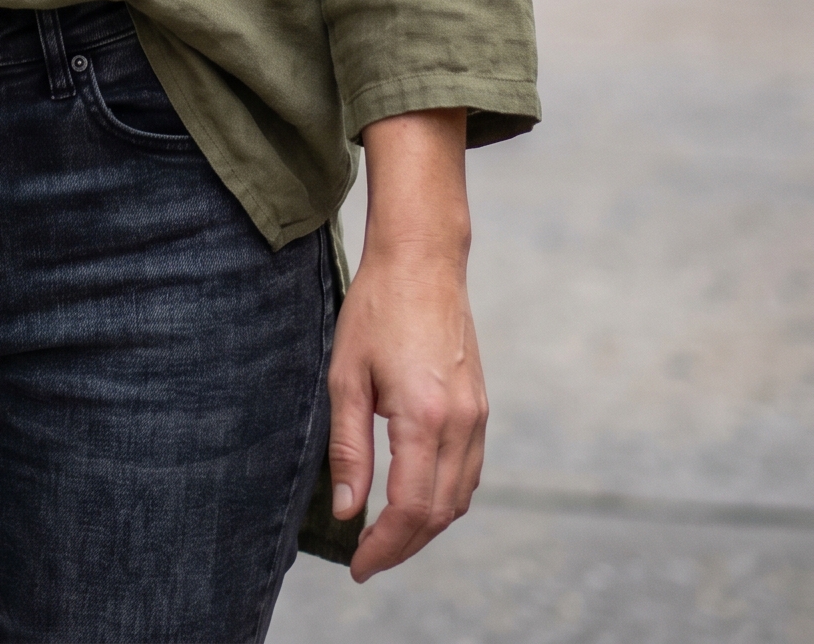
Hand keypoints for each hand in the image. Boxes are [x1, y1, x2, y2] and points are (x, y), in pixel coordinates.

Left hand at [328, 109, 485, 582]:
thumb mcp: (346, 376)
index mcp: (423, 418)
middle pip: (439, 514)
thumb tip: (347, 510)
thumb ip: (348, 448)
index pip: (410, 509)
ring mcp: (476, 415)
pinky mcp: (480, 405)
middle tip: (367, 558)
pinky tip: (417, 497)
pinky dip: (446, 498)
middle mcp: (460, 423)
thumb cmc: (376, 309)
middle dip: (403, 546)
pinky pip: (470, 471)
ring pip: (460, 498)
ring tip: (387, 535)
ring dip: (427, 526)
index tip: (357, 565)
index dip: (384, 547)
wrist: (422, 260)